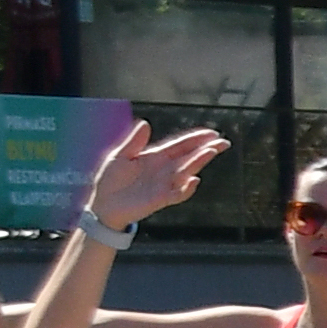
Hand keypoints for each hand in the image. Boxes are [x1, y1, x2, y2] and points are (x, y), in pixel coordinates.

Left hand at [87, 127, 226, 233]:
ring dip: (198, 163)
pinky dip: (186, 189)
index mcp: (156, 157)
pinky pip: (177, 194)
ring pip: (186, 172)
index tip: (212, 133)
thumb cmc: (110, 180)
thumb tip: (145, 123)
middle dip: (206, 149)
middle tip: (223, 142)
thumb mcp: (119, 156)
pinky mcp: (160, 199)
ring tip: (210, 152)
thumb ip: (133, 141)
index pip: (180, 145)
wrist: (103, 204)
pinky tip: (193, 180)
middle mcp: (164, 170)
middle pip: (189, 157)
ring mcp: (164, 184)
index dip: (195, 139)